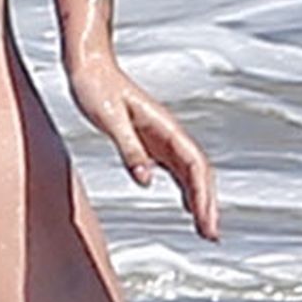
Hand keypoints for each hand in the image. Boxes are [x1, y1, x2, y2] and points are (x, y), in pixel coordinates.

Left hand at [67, 47, 219, 241]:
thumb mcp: (110, 119)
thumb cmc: (96, 87)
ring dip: (200, 200)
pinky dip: (185, 190)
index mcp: (164, 126)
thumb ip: (129, 149)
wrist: (88, 66)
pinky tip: (186, 207)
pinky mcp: (149, 141)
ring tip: (206, 230)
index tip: (206, 221)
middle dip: (208, 203)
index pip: (195, 164)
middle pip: (198, 171)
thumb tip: (146, 179)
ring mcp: (161, 137)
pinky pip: (175, 170)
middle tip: (212, 236)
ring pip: (190, 172)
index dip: (204, 194)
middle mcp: (168, 132)